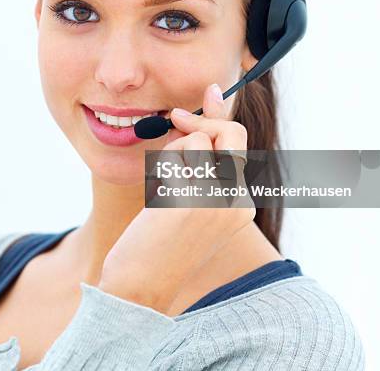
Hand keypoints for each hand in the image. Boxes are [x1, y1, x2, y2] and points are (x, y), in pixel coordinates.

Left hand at [98, 83, 254, 313]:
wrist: (139, 286)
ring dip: (173, 150)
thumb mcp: (183, 196)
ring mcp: (220, 201)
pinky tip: (156, 195)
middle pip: (231, 133)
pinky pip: (182, 154)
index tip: (208, 93)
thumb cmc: (156, 241)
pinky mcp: (197, 199)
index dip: (218, 116)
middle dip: (199, 124)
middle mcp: (238, 201)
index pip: (239, 143)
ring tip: (162, 184)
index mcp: (240, 204)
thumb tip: (211, 106)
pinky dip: (163, 165)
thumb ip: (201, 156)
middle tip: (174, 123)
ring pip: (199, 140)